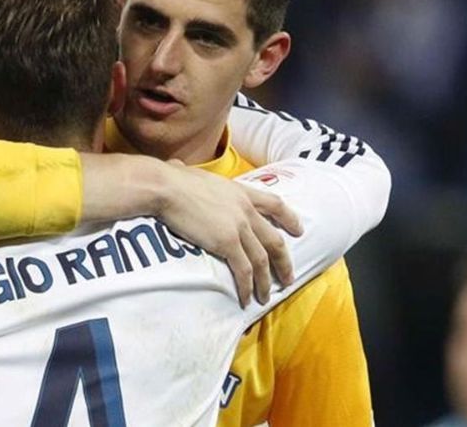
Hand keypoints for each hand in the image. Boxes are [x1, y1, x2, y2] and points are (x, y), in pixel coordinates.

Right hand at [156, 162, 301, 306]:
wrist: (167, 188)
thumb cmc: (173, 179)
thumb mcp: (194, 174)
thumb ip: (194, 176)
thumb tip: (177, 169)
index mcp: (241, 192)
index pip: (275, 204)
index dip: (289, 218)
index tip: (298, 230)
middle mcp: (246, 210)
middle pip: (274, 240)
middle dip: (284, 262)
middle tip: (288, 278)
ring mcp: (238, 227)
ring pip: (262, 260)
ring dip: (266, 281)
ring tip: (267, 297)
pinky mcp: (227, 243)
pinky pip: (244, 270)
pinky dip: (248, 286)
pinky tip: (247, 298)